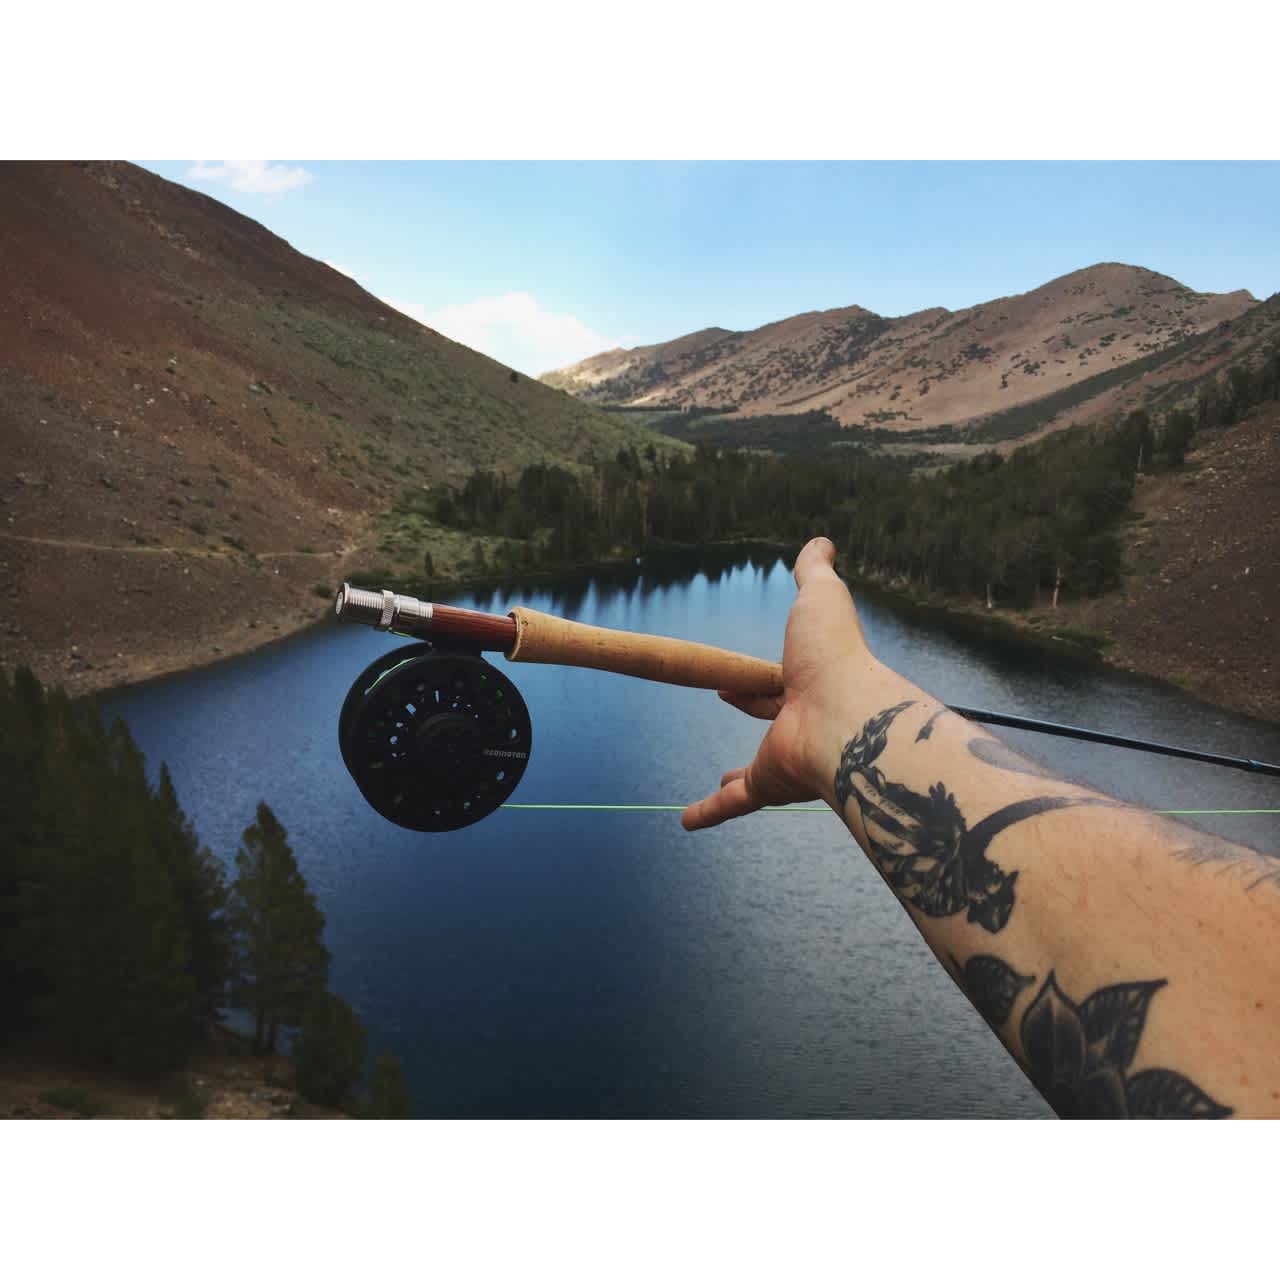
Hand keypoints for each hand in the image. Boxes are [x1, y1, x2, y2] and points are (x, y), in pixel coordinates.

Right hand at [681, 537, 879, 829]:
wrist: (849, 716)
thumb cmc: (835, 655)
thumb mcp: (820, 598)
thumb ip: (816, 571)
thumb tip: (822, 543)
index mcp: (814, 680)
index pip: (782, 677)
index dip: (762, 676)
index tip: (740, 678)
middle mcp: (802, 722)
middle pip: (770, 718)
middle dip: (755, 712)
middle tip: (732, 705)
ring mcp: (787, 756)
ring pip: (755, 770)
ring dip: (738, 777)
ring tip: (723, 779)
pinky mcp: (770, 782)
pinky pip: (734, 803)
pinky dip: (709, 812)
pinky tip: (686, 822)